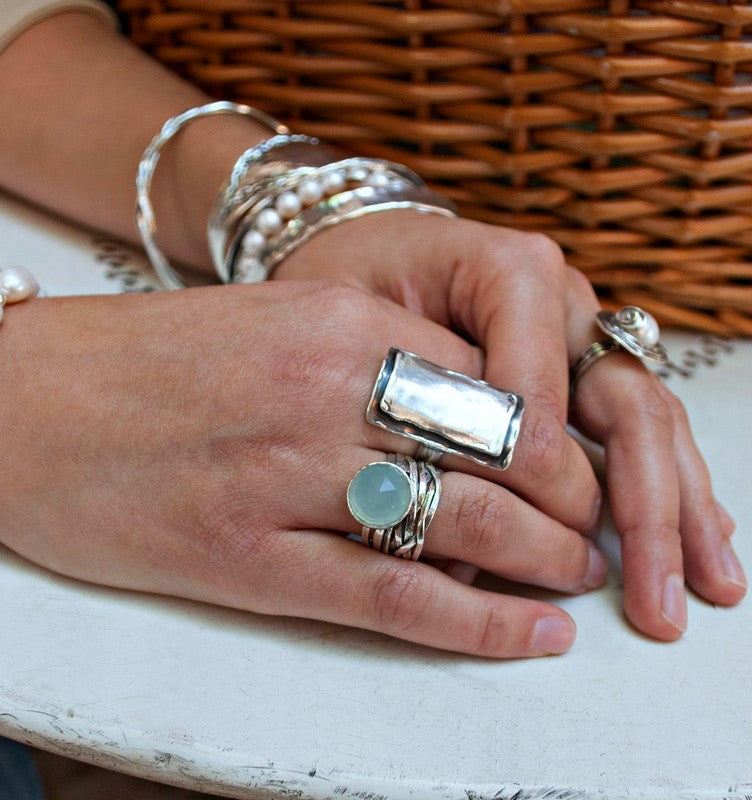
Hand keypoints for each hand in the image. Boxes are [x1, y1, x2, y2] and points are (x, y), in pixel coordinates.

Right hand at [0, 282, 605, 657]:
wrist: (21, 399)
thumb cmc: (146, 360)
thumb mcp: (271, 319)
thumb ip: (367, 355)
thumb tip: (458, 413)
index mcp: (335, 319)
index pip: (489, 377)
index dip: (552, 429)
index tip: (576, 461)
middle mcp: (324, 390)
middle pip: (496, 449)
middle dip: (568, 496)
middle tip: (595, 524)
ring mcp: (286, 478)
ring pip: (464, 524)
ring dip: (542, 557)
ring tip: (577, 576)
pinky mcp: (246, 559)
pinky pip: (393, 598)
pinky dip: (476, 624)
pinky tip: (528, 635)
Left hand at [274, 211, 746, 639]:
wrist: (375, 250)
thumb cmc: (358, 278)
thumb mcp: (355, 307)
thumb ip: (410, 388)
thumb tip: (452, 515)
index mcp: (512, 274)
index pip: (539, 388)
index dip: (541, 468)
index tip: (544, 537)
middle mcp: (566, 303)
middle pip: (627, 405)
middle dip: (648, 508)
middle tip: (658, 597)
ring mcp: (585, 336)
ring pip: (648, 422)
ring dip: (680, 507)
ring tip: (711, 583)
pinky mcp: (586, 366)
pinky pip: (637, 426)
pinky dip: (668, 484)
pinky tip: (696, 536)